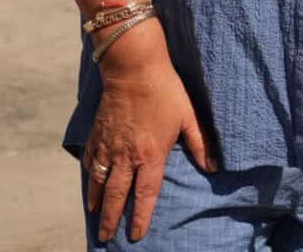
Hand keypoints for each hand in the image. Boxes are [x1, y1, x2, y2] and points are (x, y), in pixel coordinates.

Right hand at [81, 21, 216, 242]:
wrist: (133, 67)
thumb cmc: (165, 90)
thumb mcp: (188, 116)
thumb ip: (200, 143)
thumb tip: (213, 166)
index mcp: (151, 154)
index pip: (145, 194)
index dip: (140, 217)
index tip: (136, 235)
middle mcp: (127, 156)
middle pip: (116, 195)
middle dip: (111, 219)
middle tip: (106, 237)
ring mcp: (109, 146)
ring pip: (99, 183)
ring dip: (96, 203)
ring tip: (95, 218)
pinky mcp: (98, 134)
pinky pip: (89, 161)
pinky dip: (88, 177)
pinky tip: (89, 186)